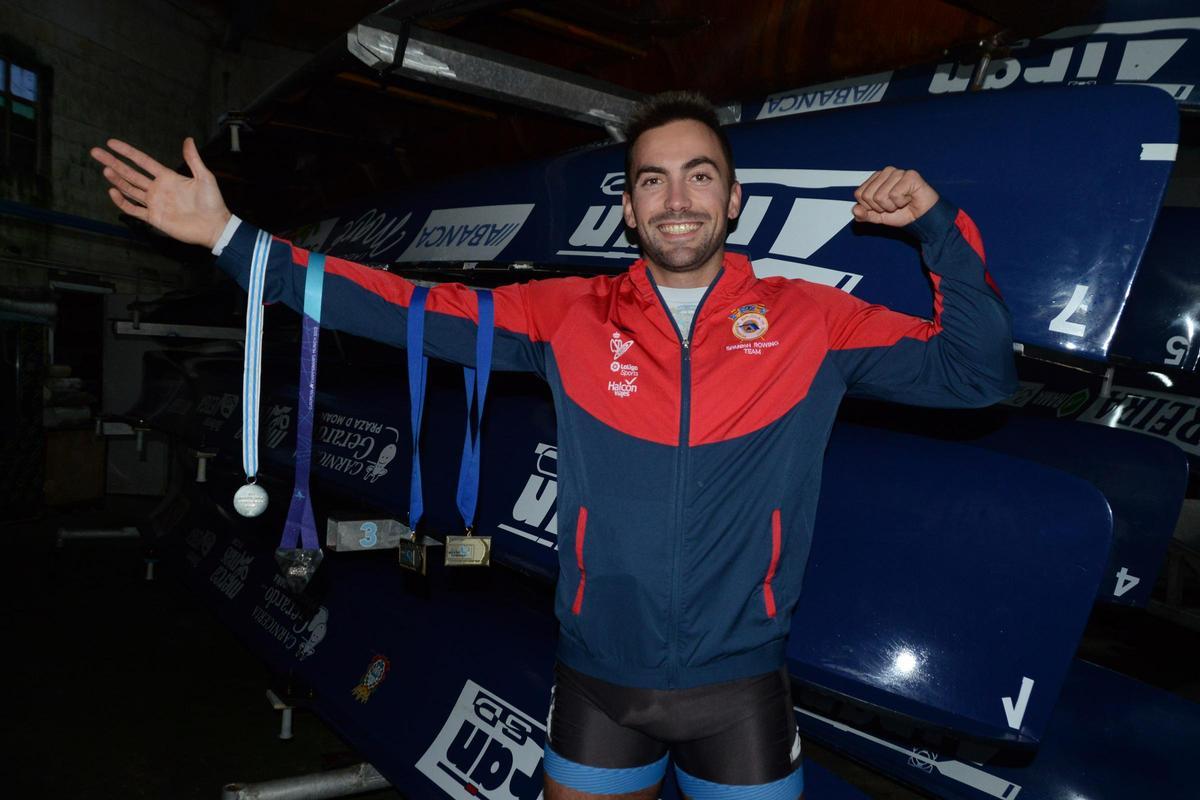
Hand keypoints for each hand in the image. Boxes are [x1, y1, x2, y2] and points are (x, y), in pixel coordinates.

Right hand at [90, 137, 231, 249]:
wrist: (214, 226)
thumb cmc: (212, 202)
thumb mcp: (204, 177)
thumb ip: (193, 159)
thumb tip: (188, 139)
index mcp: (168, 177)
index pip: (142, 161)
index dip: (127, 152)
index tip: (111, 143)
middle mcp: (158, 188)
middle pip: (130, 173)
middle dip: (113, 162)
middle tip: (96, 152)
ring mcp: (154, 203)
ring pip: (129, 189)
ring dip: (116, 180)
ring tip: (104, 169)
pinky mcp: (154, 218)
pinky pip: (134, 209)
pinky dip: (122, 201)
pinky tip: (112, 192)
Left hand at [852, 167, 938, 226]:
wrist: (921, 218)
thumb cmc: (901, 213)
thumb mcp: (878, 217)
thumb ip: (864, 215)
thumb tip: (855, 210)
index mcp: (875, 178)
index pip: (859, 194)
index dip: (870, 207)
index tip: (882, 207)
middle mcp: (886, 172)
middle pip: (868, 196)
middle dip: (880, 207)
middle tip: (893, 205)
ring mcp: (898, 172)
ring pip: (881, 196)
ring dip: (892, 206)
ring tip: (902, 202)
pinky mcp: (910, 175)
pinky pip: (895, 195)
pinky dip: (901, 203)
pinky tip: (909, 198)